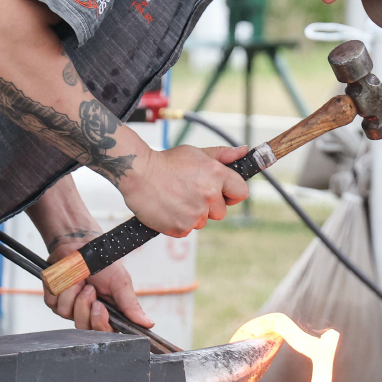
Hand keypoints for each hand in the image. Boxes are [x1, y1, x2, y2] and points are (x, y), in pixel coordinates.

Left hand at [43, 247, 152, 331]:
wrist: (81, 244)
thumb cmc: (103, 262)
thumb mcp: (120, 283)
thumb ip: (131, 305)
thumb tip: (148, 324)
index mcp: (107, 313)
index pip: (103, 332)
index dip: (99, 322)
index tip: (100, 306)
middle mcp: (87, 314)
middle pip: (83, 327)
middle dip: (84, 305)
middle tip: (90, 288)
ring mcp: (69, 309)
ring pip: (66, 313)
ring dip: (72, 292)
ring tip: (79, 278)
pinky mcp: (54, 301)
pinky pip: (53, 303)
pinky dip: (60, 287)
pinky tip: (66, 278)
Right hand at [118, 145, 249, 236]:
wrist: (137, 173)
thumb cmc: (165, 161)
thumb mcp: (195, 152)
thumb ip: (222, 155)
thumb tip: (244, 151)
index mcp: (216, 175)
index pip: (241, 192)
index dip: (232, 194)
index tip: (222, 193)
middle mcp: (209, 195)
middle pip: (221, 211)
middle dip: (209, 205)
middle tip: (189, 192)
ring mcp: (196, 213)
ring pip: (203, 221)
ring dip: (193, 214)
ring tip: (175, 198)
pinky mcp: (181, 228)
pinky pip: (187, 230)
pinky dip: (178, 222)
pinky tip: (168, 208)